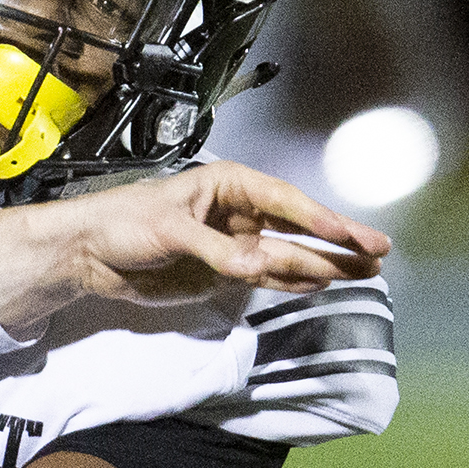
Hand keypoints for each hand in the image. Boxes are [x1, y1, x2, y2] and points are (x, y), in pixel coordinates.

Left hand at [0, 160, 390, 330]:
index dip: (316, 219)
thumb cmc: (121, 221)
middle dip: (338, 240)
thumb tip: (256, 265)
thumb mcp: (169, 230)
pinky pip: (267, 275)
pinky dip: (293, 280)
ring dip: (324, 263)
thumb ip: (216, 250)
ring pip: (288, 253)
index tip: (344, 235)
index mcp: (227, 184)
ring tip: (365, 272)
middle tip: (379, 252)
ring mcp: (234, 242)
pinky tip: (321, 283)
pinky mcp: (222, 271)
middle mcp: (237, 211)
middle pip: (297, 227)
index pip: (282, 201)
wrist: (89, 253)